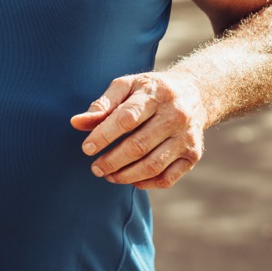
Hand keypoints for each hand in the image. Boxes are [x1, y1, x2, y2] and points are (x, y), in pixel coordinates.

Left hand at [70, 71, 206, 189]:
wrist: (195, 94)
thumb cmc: (151, 91)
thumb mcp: (126, 87)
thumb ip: (102, 105)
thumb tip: (76, 123)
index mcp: (156, 94)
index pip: (126, 118)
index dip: (104, 135)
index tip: (86, 148)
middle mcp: (175, 115)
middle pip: (139, 146)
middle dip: (112, 161)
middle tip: (95, 168)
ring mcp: (187, 137)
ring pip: (153, 165)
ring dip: (126, 176)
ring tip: (108, 176)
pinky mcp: (193, 155)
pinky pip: (167, 178)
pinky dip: (146, 184)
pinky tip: (131, 179)